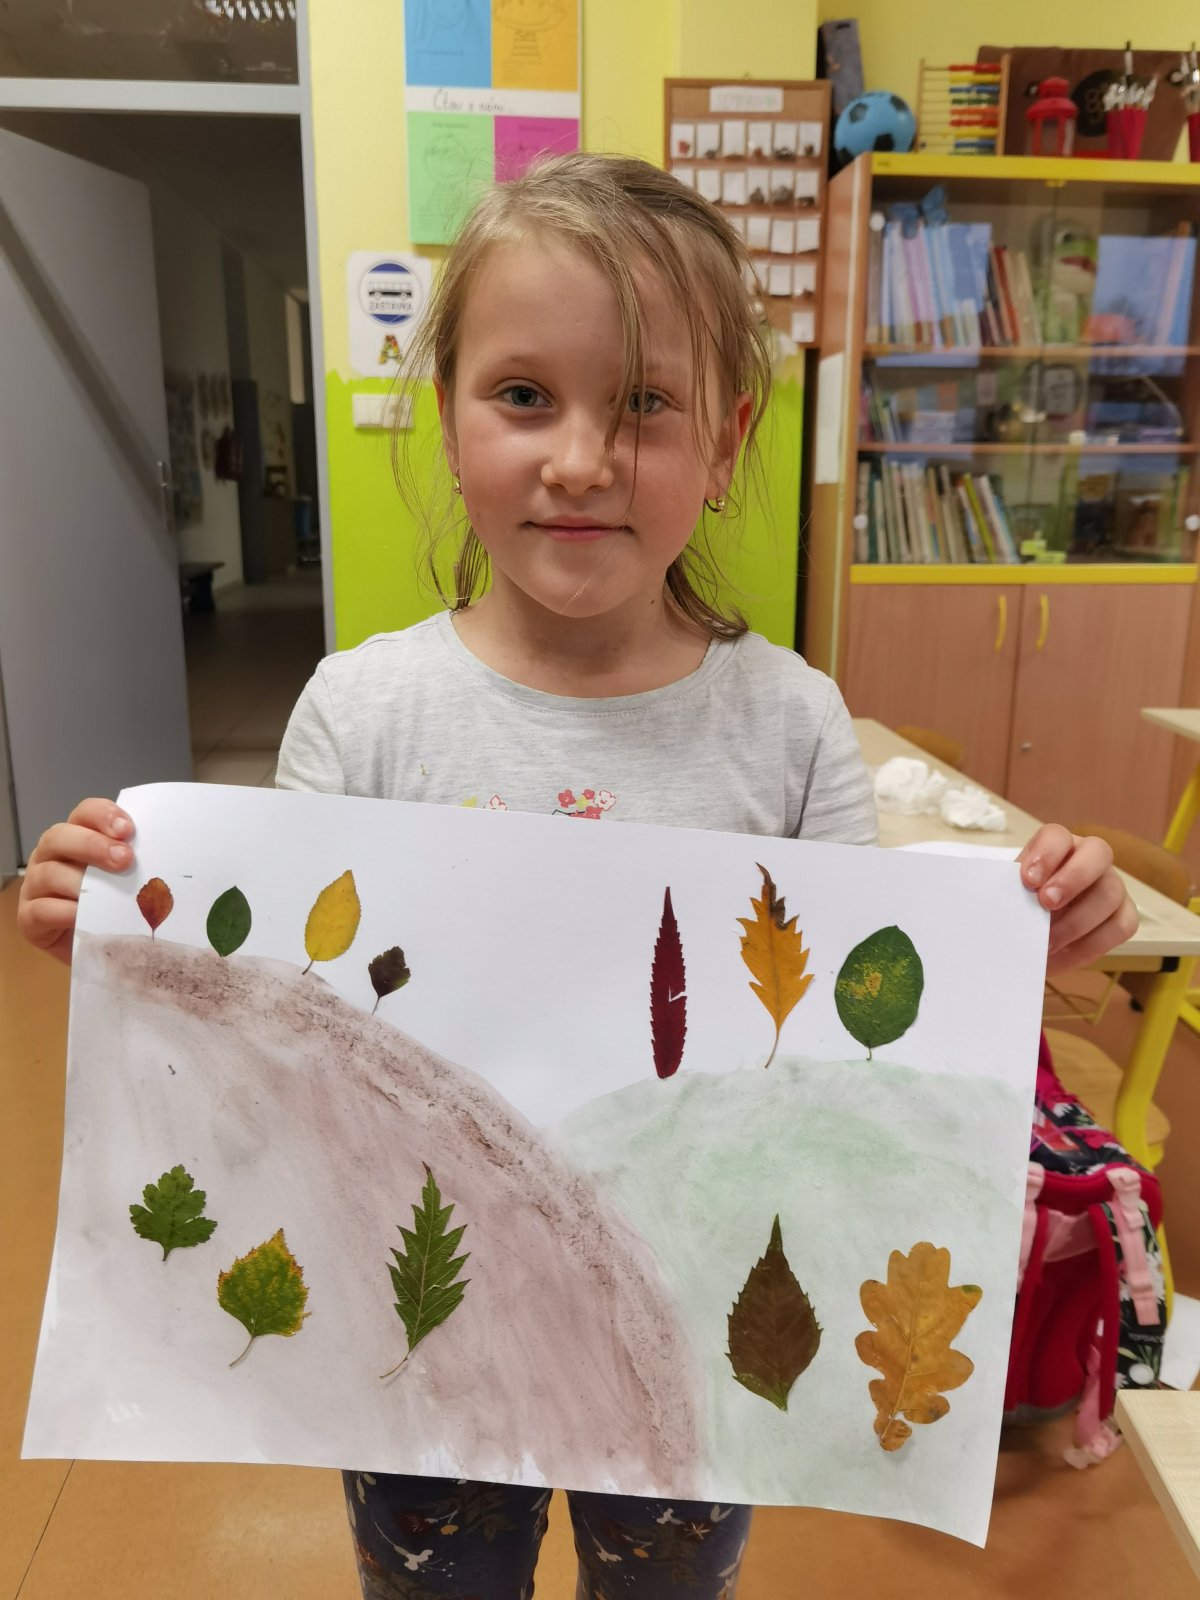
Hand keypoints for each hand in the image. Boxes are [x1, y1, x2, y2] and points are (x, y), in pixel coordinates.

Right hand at [17, 799, 134, 965]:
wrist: (99, 947)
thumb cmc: (116, 905)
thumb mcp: (131, 879)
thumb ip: (144, 862)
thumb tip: (181, 855)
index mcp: (77, 837)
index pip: (85, 813)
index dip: (103, 816)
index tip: (128, 830)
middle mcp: (51, 856)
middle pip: (60, 836)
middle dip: (92, 845)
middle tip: (125, 859)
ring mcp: (37, 885)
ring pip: (49, 872)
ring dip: (80, 881)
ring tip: (106, 893)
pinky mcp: (30, 917)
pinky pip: (41, 909)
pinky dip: (63, 911)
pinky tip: (83, 914)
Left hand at [1018, 824, 1137, 975]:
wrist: (1033, 942)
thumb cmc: (1022, 912)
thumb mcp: (1011, 900)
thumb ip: (1012, 894)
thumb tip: (1007, 905)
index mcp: (1058, 847)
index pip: (1057, 836)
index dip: (1045, 854)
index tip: (1027, 880)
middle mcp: (1090, 860)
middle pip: (1098, 852)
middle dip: (1073, 878)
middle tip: (1046, 904)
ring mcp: (1112, 886)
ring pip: (1110, 892)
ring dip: (1076, 921)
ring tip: (1047, 941)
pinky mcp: (1124, 916)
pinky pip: (1121, 926)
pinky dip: (1091, 943)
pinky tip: (1065, 953)